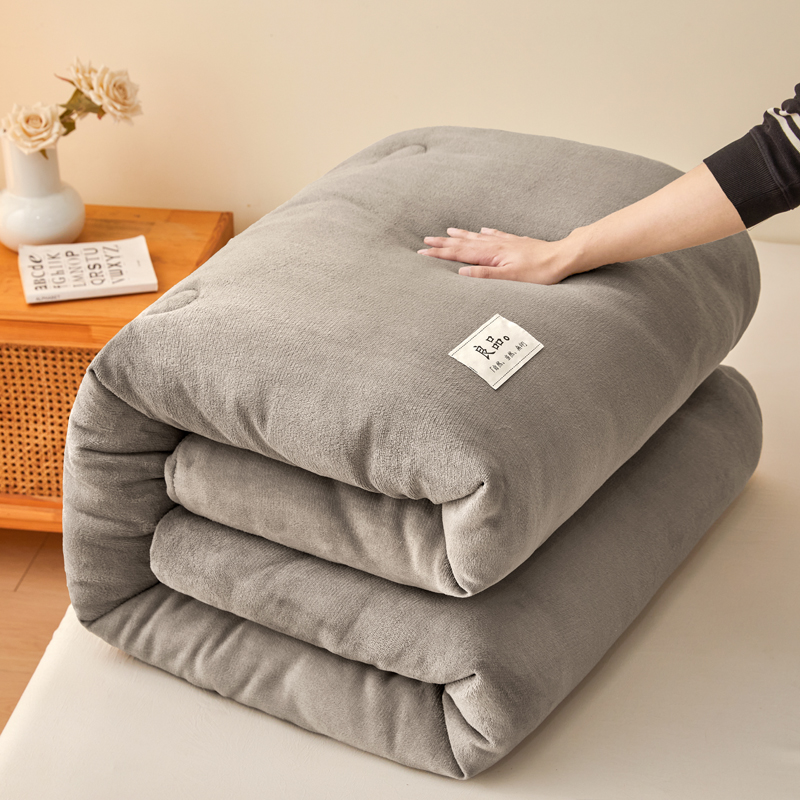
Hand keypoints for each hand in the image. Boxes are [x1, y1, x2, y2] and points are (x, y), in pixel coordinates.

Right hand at [417, 227, 576, 284]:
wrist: (561, 257)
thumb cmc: (538, 271)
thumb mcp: (509, 277)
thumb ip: (484, 274)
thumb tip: (461, 273)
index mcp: (491, 254)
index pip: (459, 253)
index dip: (440, 253)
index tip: (423, 252)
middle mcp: (495, 244)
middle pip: (464, 243)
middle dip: (444, 242)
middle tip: (426, 240)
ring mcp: (505, 242)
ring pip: (477, 237)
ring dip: (460, 235)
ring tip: (448, 231)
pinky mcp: (515, 242)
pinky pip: (494, 235)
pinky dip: (484, 232)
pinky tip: (482, 229)